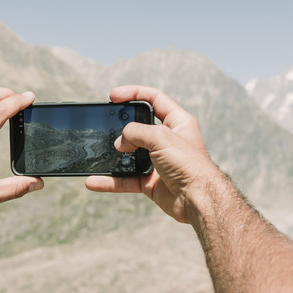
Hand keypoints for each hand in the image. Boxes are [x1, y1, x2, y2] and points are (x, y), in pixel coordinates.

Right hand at [85, 86, 221, 222]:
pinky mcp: (151, 182)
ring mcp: (158, 162)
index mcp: (177, 122)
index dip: (134, 93)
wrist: (198, 200)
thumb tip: (119, 142)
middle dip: (121, 126)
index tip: (113, 95)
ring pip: (129, 155)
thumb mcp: (162, 138)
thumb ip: (136, 132)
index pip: (154, 98)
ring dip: (112, 156)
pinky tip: (94, 181)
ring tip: (97, 152)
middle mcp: (168, 140)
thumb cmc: (189, 165)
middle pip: (138, 126)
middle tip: (105, 125)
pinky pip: (126, 179)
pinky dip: (110, 181)